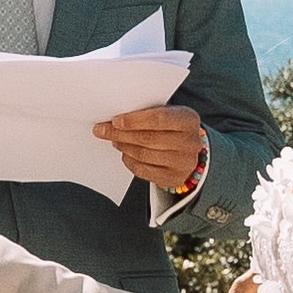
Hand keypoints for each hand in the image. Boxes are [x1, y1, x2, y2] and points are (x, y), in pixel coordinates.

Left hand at [93, 102, 207, 193]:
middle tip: (102, 130)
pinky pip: (144, 171)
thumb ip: (147, 114)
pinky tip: (125, 154)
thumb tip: (115, 120)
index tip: (115, 121)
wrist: (189, 150)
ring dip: (123, 147)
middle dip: (121, 134)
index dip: (134, 120)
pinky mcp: (174, 178)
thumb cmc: (172, 127)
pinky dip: (130, 161)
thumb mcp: (167, 113)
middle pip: (148, 139)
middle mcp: (190, 142)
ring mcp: (184, 163)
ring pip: (144, 155)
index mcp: (188, 120)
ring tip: (114, 141)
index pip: (159, 118)